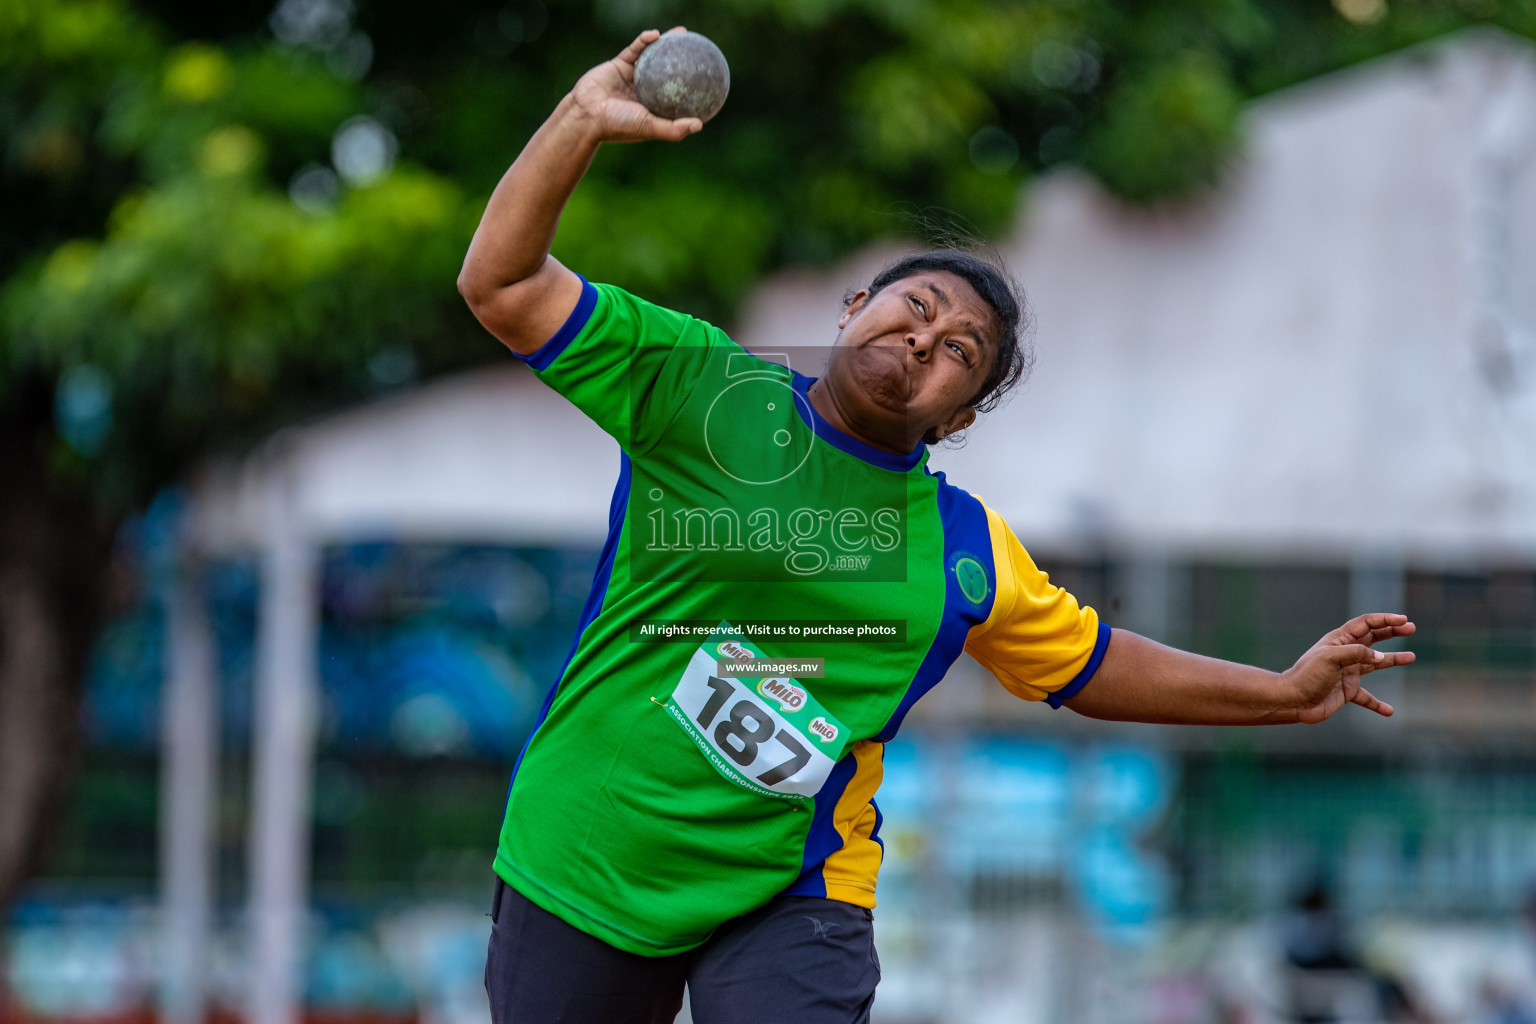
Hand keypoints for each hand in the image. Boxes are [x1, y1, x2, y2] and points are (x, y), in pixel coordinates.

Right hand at [568, 28, 703, 143]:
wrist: (585, 114)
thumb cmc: (618, 125)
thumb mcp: (649, 127)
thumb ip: (673, 128)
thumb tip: (700, 125)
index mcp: (653, 107)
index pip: (677, 95)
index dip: (692, 87)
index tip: (708, 78)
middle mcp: (644, 91)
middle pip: (668, 73)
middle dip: (683, 62)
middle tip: (699, 50)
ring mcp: (632, 77)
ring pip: (653, 58)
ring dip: (667, 45)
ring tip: (682, 34)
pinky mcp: (619, 64)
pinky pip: (635, 49)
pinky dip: (644, 41)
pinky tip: (656, 34)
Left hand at [1283, 613, 1415, 723]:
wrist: (1292, 700)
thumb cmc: (1307, 676)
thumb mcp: (1331, 658)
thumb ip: (1357, 653)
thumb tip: (1380, 657)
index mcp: (1339, 640)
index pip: (1365, 624)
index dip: (1384, 620)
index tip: (1403, 620)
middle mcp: (1345, 654)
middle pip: (1372, 638)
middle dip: (1391, 631)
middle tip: (1410, 628)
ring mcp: (1347, 673)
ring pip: (1375, 664)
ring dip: (1392, 659)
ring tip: (1411, 657)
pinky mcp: (1347, 691)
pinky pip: (1367, 697)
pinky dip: (1378, 703)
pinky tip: (1389, 711)